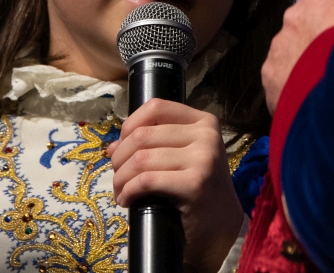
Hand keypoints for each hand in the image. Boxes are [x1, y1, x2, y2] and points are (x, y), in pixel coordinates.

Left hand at [106, 99, 243, 272]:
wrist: (221, 226)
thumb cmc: (197, 189)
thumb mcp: (181, 156)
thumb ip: (153, 143)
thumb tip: (113, 146)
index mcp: (204, 121)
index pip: (156, 107)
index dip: (130, 124)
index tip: (121, 146)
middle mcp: (206, 135)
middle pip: (143, 135)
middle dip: (120, 158)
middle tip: (117, 177)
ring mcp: (203, 159)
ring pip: (141, 159)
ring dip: (121, 178)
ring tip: (120, 191)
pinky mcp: (195, 184)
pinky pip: (147, 181)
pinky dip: (129, 191)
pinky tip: (127, 201)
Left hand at [262, 0, 333, 112]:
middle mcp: (296, 16)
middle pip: (304, 19)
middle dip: (318, 35)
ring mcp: (279, 47)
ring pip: (291, 48)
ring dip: (306, 61)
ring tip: (330, 82)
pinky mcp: (270, 77)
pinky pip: (281, 75)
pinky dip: (294, 85)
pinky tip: (316, 99)